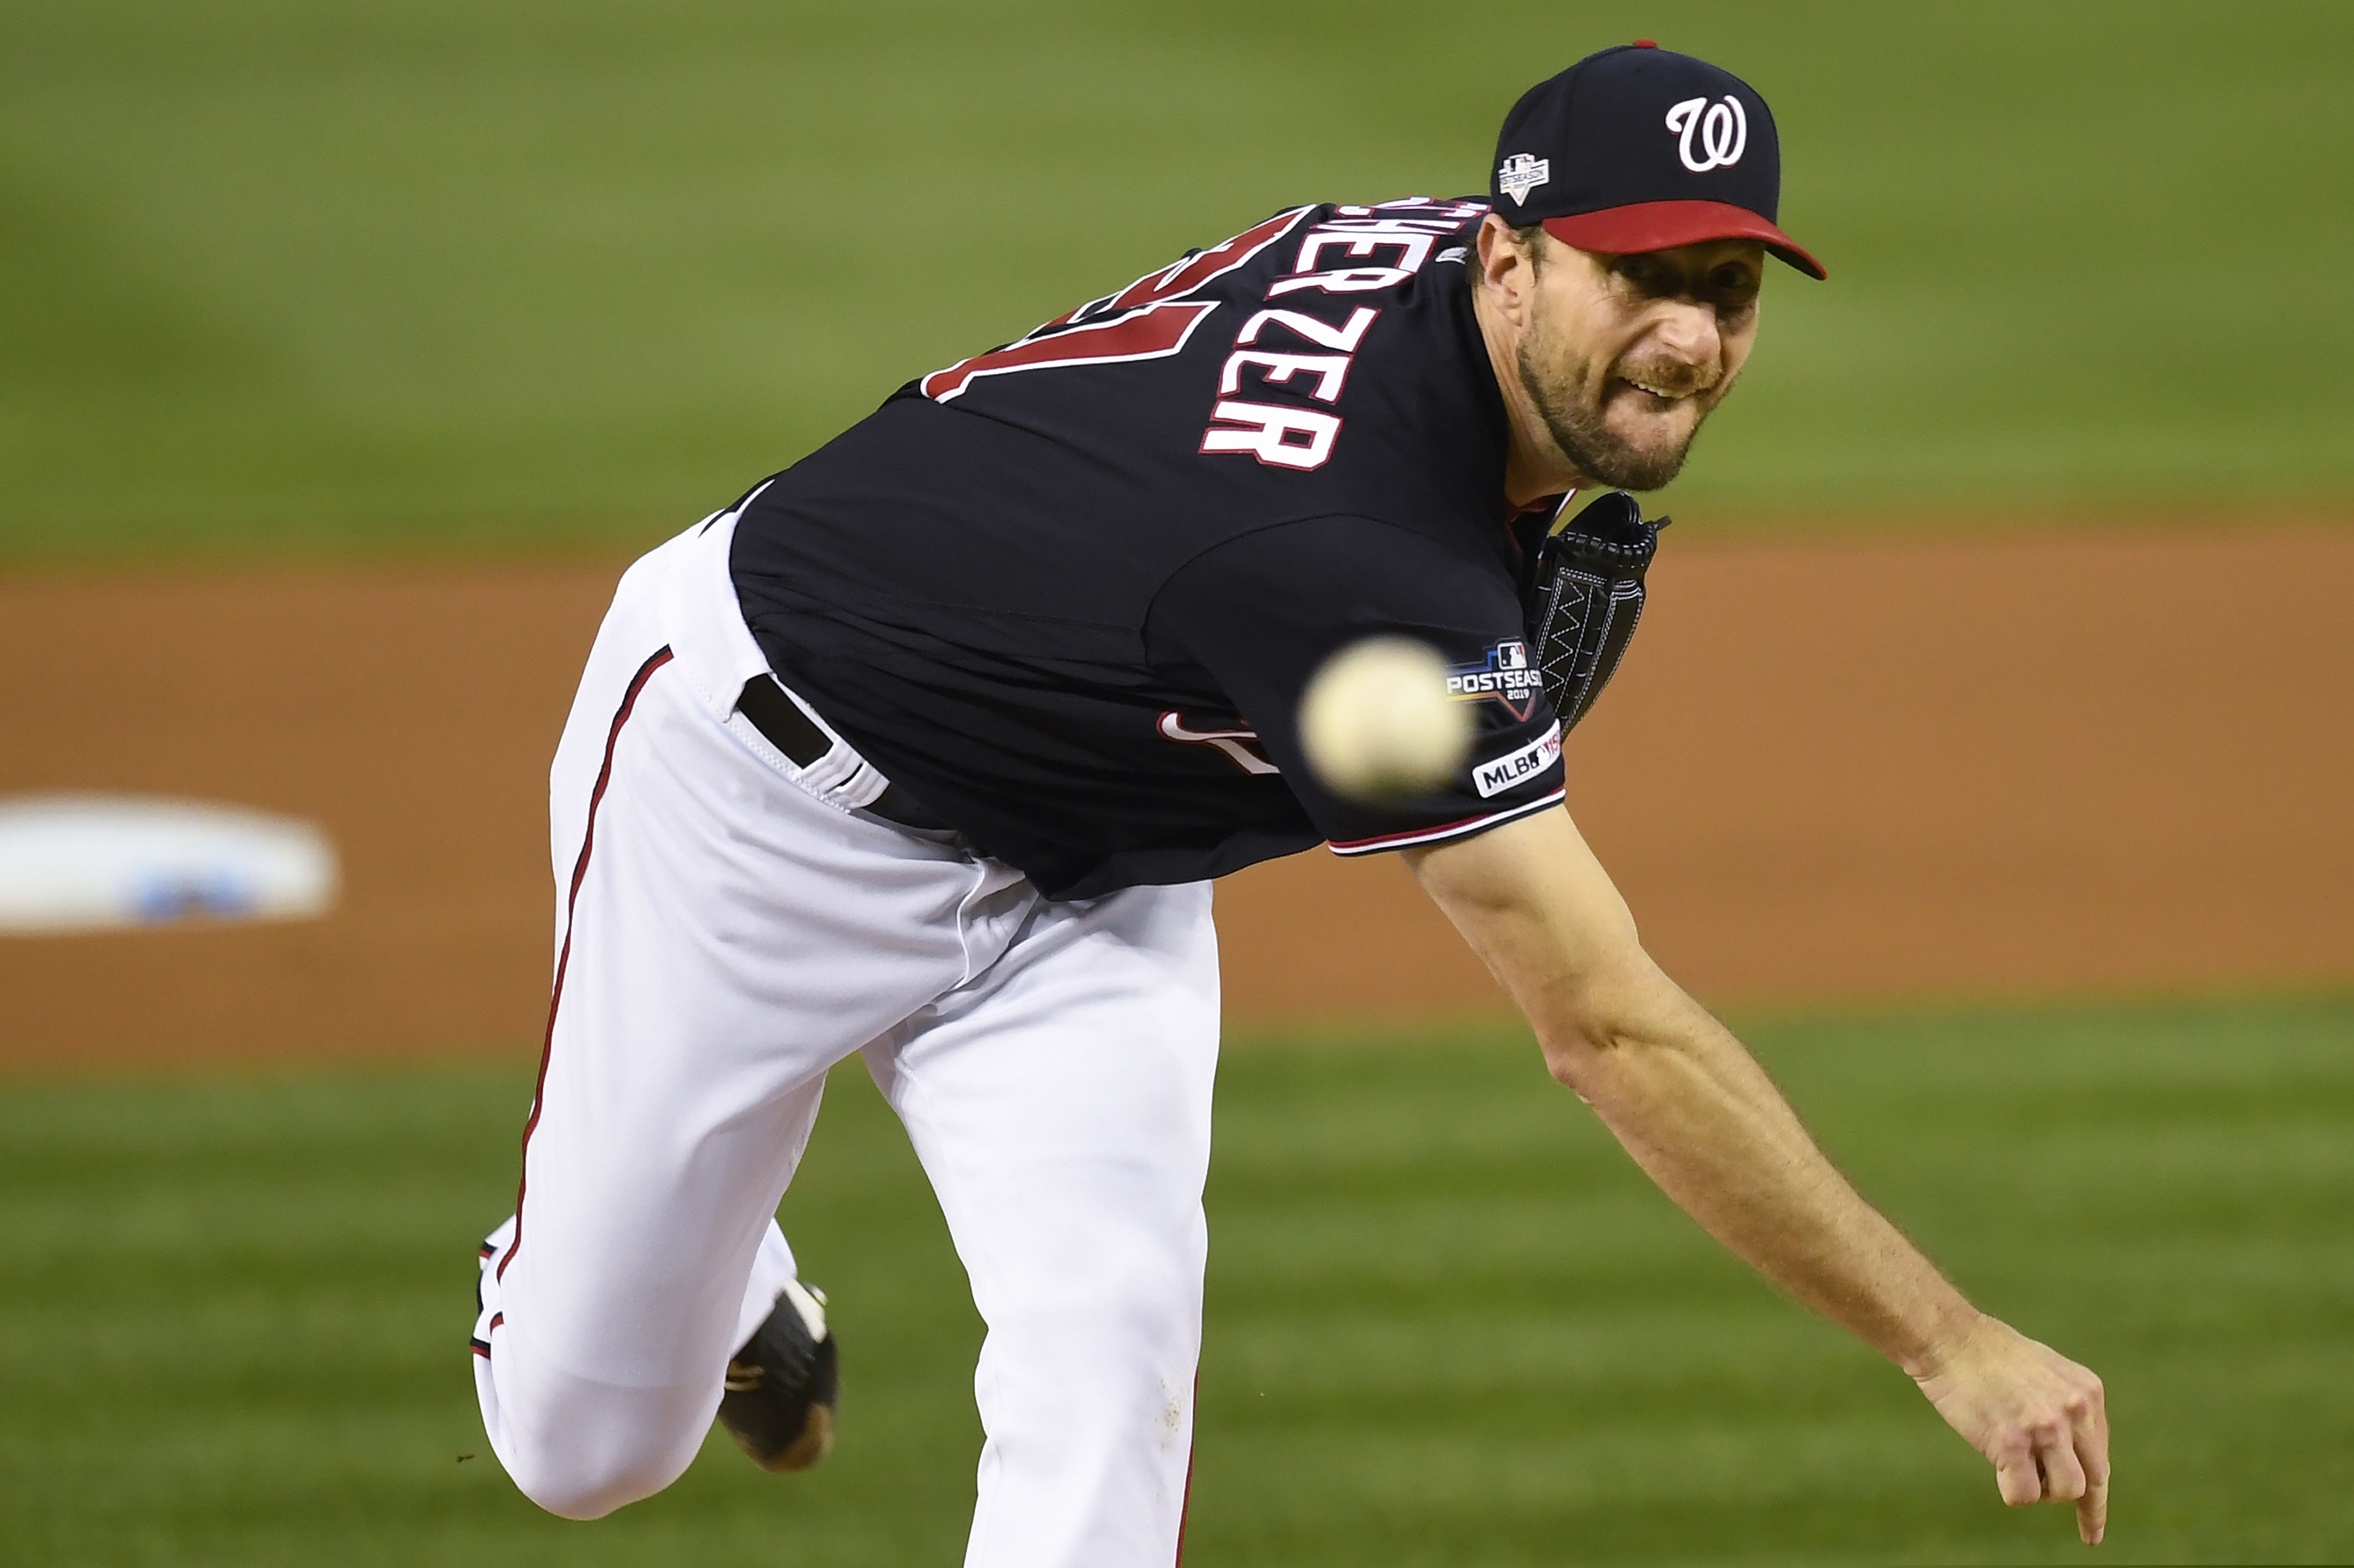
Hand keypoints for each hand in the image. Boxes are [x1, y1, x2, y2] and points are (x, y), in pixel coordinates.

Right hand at [1914, 1314, 2109, 1544]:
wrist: (1948, 1337)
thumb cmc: (1987, 1354)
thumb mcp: (2045, 1372)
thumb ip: (2066, 1407)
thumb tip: (2073, 1452)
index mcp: (2086, 1391)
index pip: (2101, 1455)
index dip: (2098, 1494)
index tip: (2094, 1526)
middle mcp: (2075, 1409)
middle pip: (2093, 1478)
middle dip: (2083, 1505)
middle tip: (2077, 1525)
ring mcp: (2046, 1426)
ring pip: (2066, 1491)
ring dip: (2040, 1489)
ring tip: (2015, 1467)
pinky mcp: (2013, 1442)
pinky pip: (2025, 1494)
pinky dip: (2010, 1491)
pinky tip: (1997, 1468)